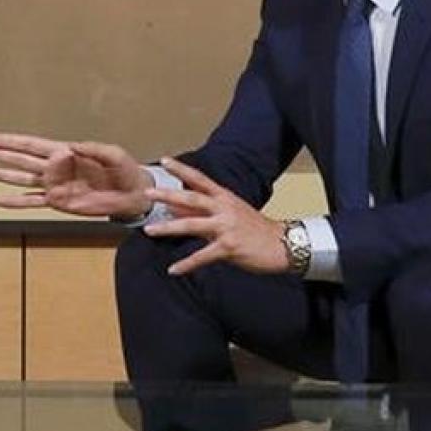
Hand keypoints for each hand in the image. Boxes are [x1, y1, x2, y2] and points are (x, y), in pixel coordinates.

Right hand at [0, 132, 151, 219]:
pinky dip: (15, 202)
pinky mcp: (59, 203)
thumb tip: (68, 149)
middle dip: (2, 155)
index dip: (14, 141)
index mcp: (66, 152)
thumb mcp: (113, 154)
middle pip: (23, 161)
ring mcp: (56, 186)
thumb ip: (92, 149)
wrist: (132, 195)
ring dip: (4, 176)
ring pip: (23, 180)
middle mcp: (57, 168)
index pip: (34, 146)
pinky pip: (33, 202)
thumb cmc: (125, 171)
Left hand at [141, 157, 289, 275]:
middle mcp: (224, 208)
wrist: (283, 244)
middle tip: (147, 193)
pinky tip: (173, 270)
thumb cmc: (254, 229)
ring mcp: (226, 227)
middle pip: (192, 198)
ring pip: (192, 225)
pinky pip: (202, 256)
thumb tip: (174, 206)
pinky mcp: (229, 247)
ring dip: (169, 228)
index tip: (165, 159)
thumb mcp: (229, 213)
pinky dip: (187, 264)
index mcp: (224, 197)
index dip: (182, 169)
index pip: (200, 179)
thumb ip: (202, 210)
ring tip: (149, 231)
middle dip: (168, 195)